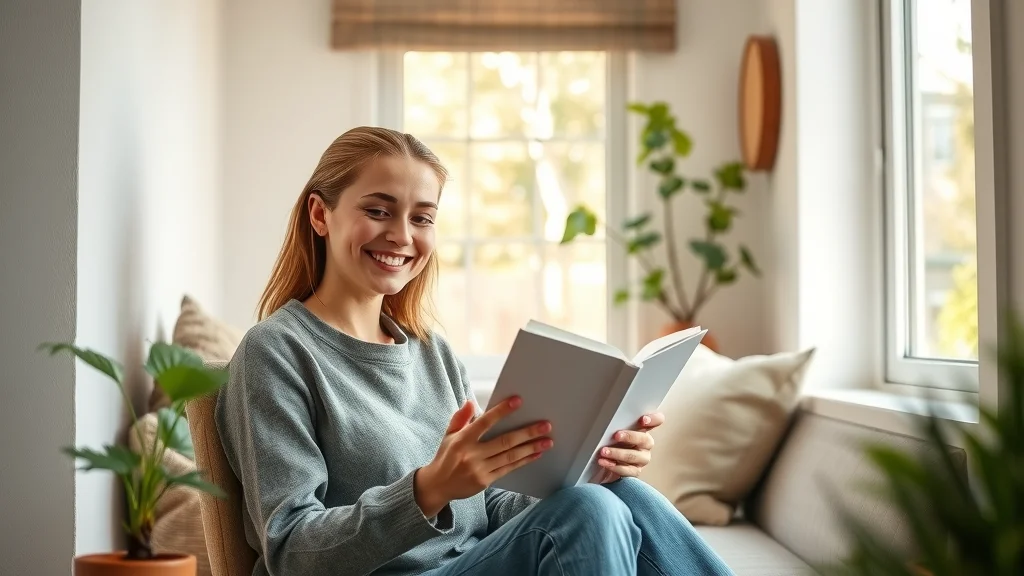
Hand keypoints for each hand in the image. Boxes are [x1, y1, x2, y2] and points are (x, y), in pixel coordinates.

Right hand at [414, 397, 553, 516]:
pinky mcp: (486, 481)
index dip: (502, 411)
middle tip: (546, 425)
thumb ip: (460, 418)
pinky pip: (509, 469)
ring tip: (547, 440)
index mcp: (462, 440)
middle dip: (527, 433)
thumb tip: (470, 402)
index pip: (484, 422)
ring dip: (531, 447)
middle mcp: (472, 455)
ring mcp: (480, 469)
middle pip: (504, 441)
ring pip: (510, 456)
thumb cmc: (446, 456)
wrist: (437, 485)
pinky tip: (536, 454)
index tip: (518, 401)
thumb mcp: (449, 435)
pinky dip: (524, 461)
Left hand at [595, 412, 664, 483]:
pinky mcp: (635, 471)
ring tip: (604, 452)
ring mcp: (642, 458)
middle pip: (645, 439)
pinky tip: (604, 462)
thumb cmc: (610, 439)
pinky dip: (615, 467)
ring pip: (634, 456)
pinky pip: (628, 470)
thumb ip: (616, 423)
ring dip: (618, 453)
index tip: (643, 420)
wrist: (603, 459)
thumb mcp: (613, 428)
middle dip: (630, 437)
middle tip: (616, 435)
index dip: (653, 419)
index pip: (657, 420)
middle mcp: (645, 443)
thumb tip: (607, 417)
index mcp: (643, 428)